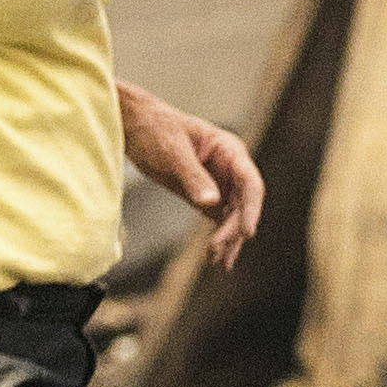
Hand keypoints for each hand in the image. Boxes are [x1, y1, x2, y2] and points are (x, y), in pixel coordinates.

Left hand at [118, 79, 266, 270]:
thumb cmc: (155, 128)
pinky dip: (218, 236)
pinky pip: (219, 219)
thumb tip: (212, 202)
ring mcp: (220, 182)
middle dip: (233, 230)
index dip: (252, 209)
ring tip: (217, 262)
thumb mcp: (173, 152)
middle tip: (216, 251)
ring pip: (234, 216)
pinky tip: (213, 256)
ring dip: (227, 239)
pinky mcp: (206, 195)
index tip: (247, 233)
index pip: (251, 183)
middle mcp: (230, 168)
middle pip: (244, 205)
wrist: (134, 125)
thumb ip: (193, 177)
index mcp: (229, 151)